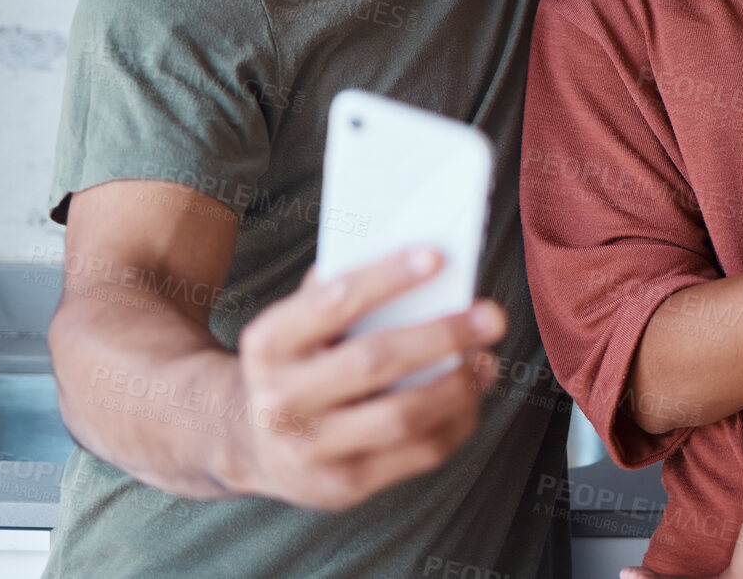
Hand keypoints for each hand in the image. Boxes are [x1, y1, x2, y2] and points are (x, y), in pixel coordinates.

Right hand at [231, 248, 506, 509]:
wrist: (250, 439)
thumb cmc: (296, 361)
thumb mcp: (297, 322)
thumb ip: (339, 289)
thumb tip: (421, 261)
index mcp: (269, 343)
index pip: (334, 301)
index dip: (388, 277)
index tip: (438, 258)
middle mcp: (281, 400)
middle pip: (376, 360)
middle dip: (443, 334)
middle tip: (491, 316)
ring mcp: (311, 450)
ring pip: (404, 414)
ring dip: (458, 384)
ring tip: (486, 359)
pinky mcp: (345, 485)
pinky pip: (418, 452)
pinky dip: (457, 420)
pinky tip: (471, 396)